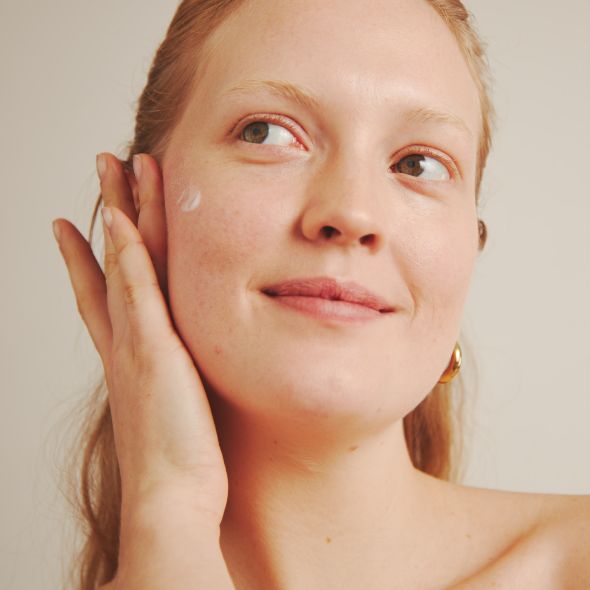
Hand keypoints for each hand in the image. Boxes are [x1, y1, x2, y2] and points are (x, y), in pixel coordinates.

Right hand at [53, 153, 232, 587]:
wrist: (172, 498)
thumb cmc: (182, 460)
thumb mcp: (177, 406)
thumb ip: (178, 377)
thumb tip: (190, 367)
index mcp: (134, 350)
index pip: (110, 288)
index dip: (94, 252)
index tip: (87, 220)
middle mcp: (126, 337)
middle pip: (113, 258)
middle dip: (109, 209)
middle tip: (102, 167)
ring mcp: (135, 339)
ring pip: (125, 259)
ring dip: (121, 209)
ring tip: (113, 164)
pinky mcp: (152, 349)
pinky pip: (137, 288)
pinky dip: (126, 252)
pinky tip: (122, 216)